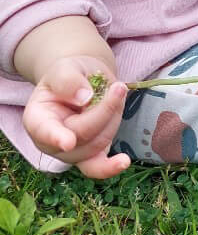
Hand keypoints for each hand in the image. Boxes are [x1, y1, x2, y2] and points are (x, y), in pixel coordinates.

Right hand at [22, 56, 129, 179]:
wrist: (83, 81)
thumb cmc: (70, 75)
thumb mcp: (65, 67)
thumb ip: (68, 80)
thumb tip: (84, 97)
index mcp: (36, 118)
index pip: (44, 130)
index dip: (55, 137)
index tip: (68, 141)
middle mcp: (50, 142)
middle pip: (79, 136)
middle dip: (103, 111)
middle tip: (118, 87)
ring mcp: (70, 152)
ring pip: (96, 144)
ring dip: (113, 118)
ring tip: (117, 93)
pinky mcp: (91, 154)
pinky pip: (98, 166)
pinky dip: (111, 167)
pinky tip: (123, 162)